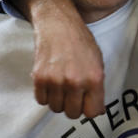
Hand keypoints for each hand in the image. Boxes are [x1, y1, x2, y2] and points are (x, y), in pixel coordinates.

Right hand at [16, 0, 104, 119]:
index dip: (90, 109)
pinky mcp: (39, 78)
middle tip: (74, 93)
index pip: (92, 112)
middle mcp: (75, 81)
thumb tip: (96, 111)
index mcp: (94, 78)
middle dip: (74, 105)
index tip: (87, 103)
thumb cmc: (80, 42)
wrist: (58, 24)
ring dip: (59, 100)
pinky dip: (46, 95)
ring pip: (56, 108)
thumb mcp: (98, 63)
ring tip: (62, 85)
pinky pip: (42, 100)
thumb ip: (98, 88)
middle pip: (72, 113)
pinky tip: (52, 83)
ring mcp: (55, 81)